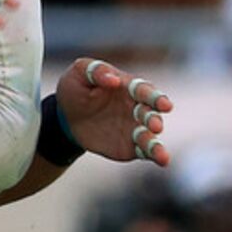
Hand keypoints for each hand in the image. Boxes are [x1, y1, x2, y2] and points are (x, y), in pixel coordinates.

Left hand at [56, 58, 171, 166]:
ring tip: (161, 155)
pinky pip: (144, 151)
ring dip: (156, 143)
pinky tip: (163, 160)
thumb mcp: (80, 72)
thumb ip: (97, 71)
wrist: (66, 117)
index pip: (145, 91)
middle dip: (154, 120)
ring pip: (150, 135)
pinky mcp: (130, 146)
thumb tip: (114, 79)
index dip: (156, 97)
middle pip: (150, 113)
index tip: (164, 105)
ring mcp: (134, 128)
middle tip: (155, 126)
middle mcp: (137, 107)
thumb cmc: (76, 89)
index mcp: (129, 87)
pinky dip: (154, 155)